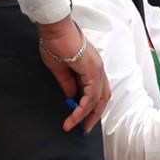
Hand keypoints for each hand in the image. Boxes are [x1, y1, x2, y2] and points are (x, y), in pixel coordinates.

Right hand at [37, 14, 110, 132]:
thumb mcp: (60, 69)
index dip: (92, 106)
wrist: (56, 31)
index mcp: (92, 68)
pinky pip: (91, 95)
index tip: (82, 119)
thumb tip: (72, 97)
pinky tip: (74, 117)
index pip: (97, 91)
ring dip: (87, 115)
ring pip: (98, 98)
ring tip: (76, 127)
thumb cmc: (56, 45)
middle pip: (103, 97)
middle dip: (95, 114)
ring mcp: (97, 70)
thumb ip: (68, 83)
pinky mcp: (92, 71)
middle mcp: (98, 69)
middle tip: (85, 128)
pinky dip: (83, 108)